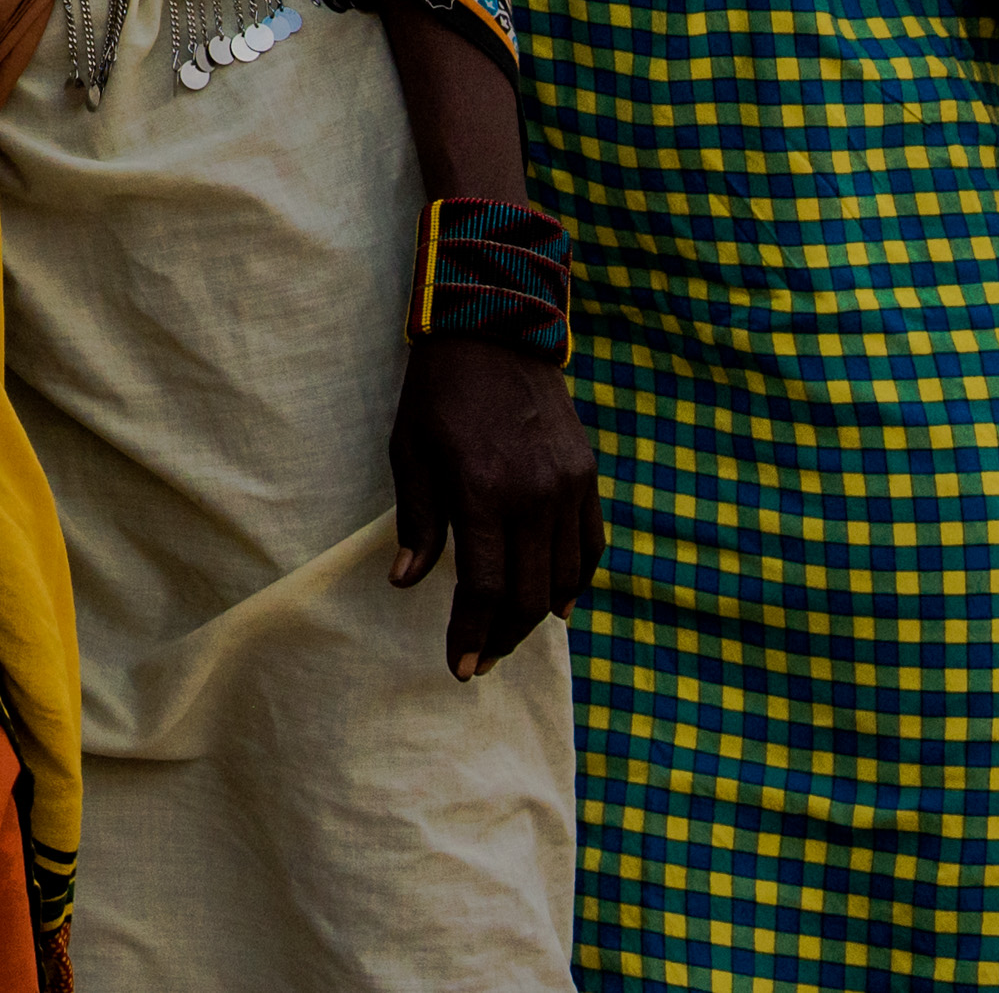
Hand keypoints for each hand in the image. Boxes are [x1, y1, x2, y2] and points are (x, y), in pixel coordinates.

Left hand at [386, 331, 598, 676]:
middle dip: (502, 637)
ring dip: (536, 617)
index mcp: (483, 492)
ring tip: (508, 635)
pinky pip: (590, 546)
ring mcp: (568, 486)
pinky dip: (576, 582)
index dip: (471, 633)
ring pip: (564, 578)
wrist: (495, 332)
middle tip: (481, 661)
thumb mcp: (410, 453)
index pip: (483, 587)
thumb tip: (408, 583)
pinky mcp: (587, 475)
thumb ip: (417, 522)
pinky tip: (556, 604)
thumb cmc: (438, 395)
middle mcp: (534, 496)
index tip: (459, 666)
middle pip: (527, 594)